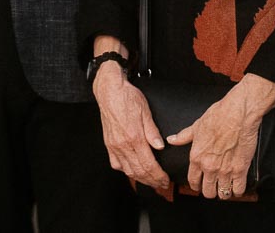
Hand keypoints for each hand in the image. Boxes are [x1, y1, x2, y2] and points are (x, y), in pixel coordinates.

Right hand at [92, 65, 169, 188]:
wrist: (110, 91)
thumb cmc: (128, 97)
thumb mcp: (145, 111)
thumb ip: (152, 132)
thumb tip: (160, 147)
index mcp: (134, 137)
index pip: (149, 165)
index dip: (158, 176)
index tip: (166, 180)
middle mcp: (123, 144)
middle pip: (139, 171)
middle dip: (152, 181)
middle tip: (162, 185)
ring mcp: (114, 145)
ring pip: (127, 170)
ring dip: (140, 179)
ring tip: (150, 181)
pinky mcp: (108, 144)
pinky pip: (116, 164)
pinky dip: (125, 170)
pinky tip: (132, 171)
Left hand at [166, 74, 274, 198]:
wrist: (238, 114)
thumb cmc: (218, 116)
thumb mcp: (196, 126)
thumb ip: (183, 136)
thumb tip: (171, 139)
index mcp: (196, 157)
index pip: (193, 181)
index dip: (196, 185)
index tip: (199, 184)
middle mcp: (209, 166)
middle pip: (207, 192)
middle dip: (210, 190)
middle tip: (213, 186)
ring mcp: (225, 170)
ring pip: (222, 194)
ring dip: (224, 192)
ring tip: (225, 187)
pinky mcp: (240, 170)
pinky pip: (238, 190)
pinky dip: (238, 190)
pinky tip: (237, 185)